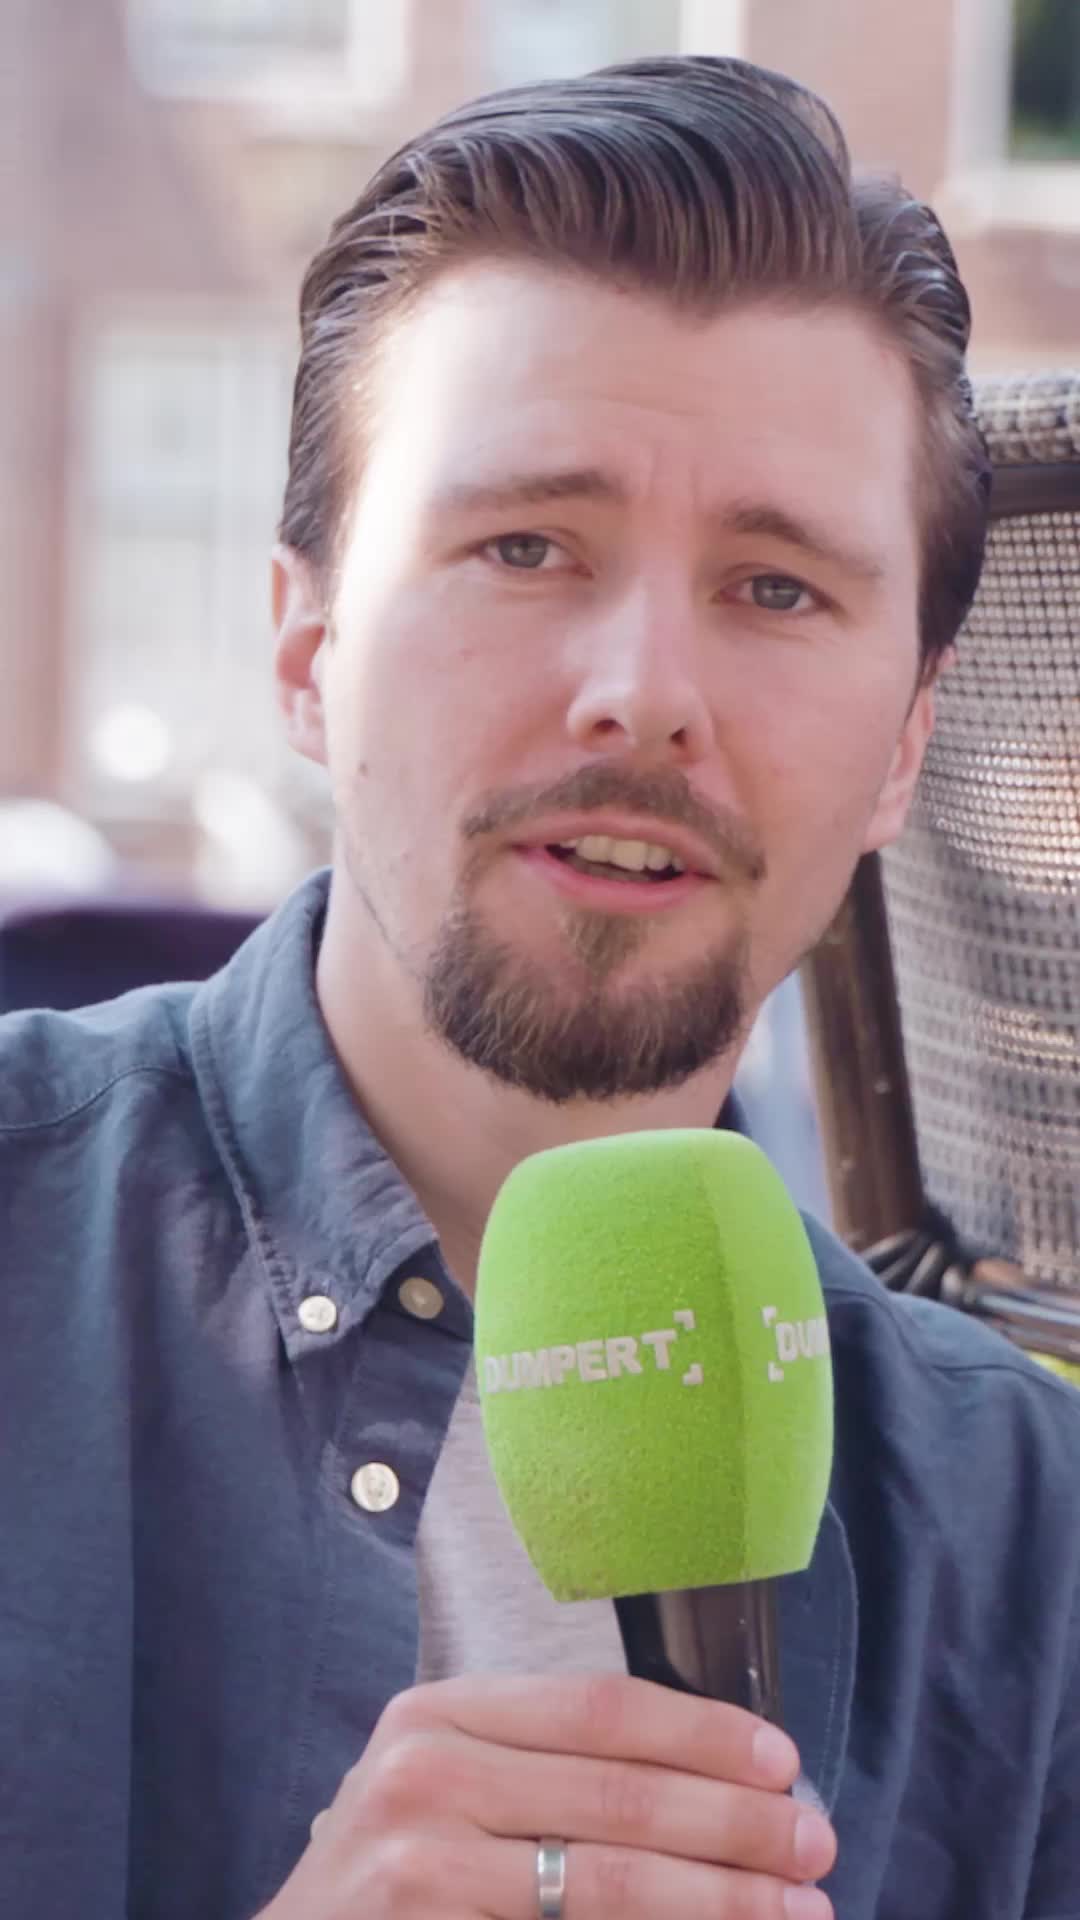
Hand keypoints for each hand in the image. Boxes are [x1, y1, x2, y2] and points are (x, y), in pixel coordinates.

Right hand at [260, 1671, 835, 1917]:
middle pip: (620, 1793)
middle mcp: (426, 1773)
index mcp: (440, 1714)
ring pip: (611, 1881)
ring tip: (799, 1909)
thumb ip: (545, 1773)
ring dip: (722, 1898)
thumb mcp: (443, 1789)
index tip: (783, 1759)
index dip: (702, 1731)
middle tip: (816, 1842)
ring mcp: (421, 1865)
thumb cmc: (387, 1877)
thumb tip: (710, 1783)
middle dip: (736, 1822)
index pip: (599, 1708)